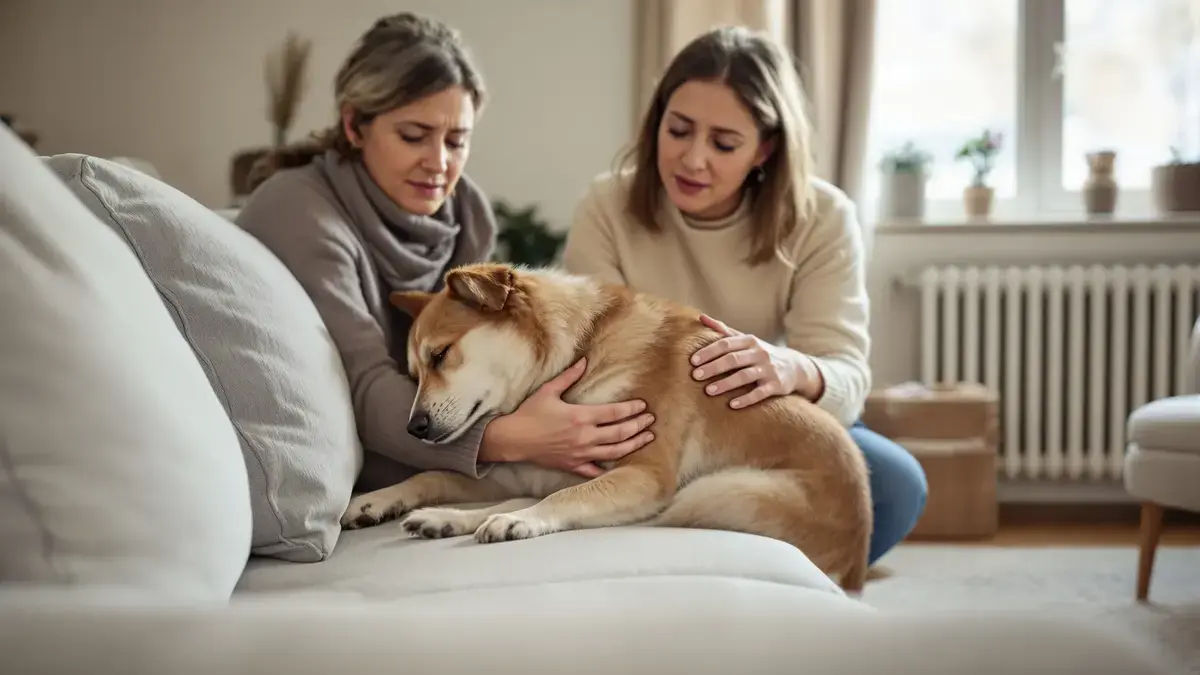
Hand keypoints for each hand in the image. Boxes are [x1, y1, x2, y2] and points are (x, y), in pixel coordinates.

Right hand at [480, 358, 654, 477]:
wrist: (513, 439)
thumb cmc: (529, 414)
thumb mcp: (549, 391)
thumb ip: (569, 377)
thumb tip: (584, 361)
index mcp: (581, 416)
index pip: (615, 413)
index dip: (632, 409)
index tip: (643, 406)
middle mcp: (585, 436)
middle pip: (620, 432)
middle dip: (639, 426)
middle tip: (651, 421)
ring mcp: (581, 453)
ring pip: (614, 452)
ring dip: (633, 445)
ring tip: (647, 439)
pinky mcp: (573, 465)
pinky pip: (595, 470)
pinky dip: (608, 468)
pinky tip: (620, 465)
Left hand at [690, 314, 819, 408]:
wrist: (795, 367)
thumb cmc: (760, 353)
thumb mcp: (745, 340)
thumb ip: (723, 330)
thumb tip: (701, 318)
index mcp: (749, 341)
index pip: (726, 344)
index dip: (709, 352)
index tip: (693, 361)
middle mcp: (759, 353)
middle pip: (733, 359)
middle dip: (713, 367)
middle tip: (695, 375)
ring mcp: (768, 369)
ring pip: (745, 376)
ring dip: (726, 384)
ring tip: (708, 391)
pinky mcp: (776, 386)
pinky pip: (759, 393)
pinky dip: (746, 399)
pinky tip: (732, 405)